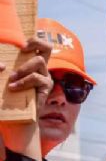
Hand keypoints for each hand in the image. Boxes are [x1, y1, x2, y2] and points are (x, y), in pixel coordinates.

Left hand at [0, 39, 53, 156]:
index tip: (20, 44)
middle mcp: (41, 69)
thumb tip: (1, 65)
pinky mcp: (45, 90)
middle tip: (23, 49)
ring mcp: (45, 79)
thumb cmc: (5, 99)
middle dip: (35, 44)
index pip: (39, 46)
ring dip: (23, 68)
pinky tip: (13, 88)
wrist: (13, 120)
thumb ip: (1, 70)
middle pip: (47, 47)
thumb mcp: (2, 81)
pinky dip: (24, 81)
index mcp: (31, 64)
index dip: (33, 40)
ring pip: (39, 62)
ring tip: (11, 78)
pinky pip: (38, 78)